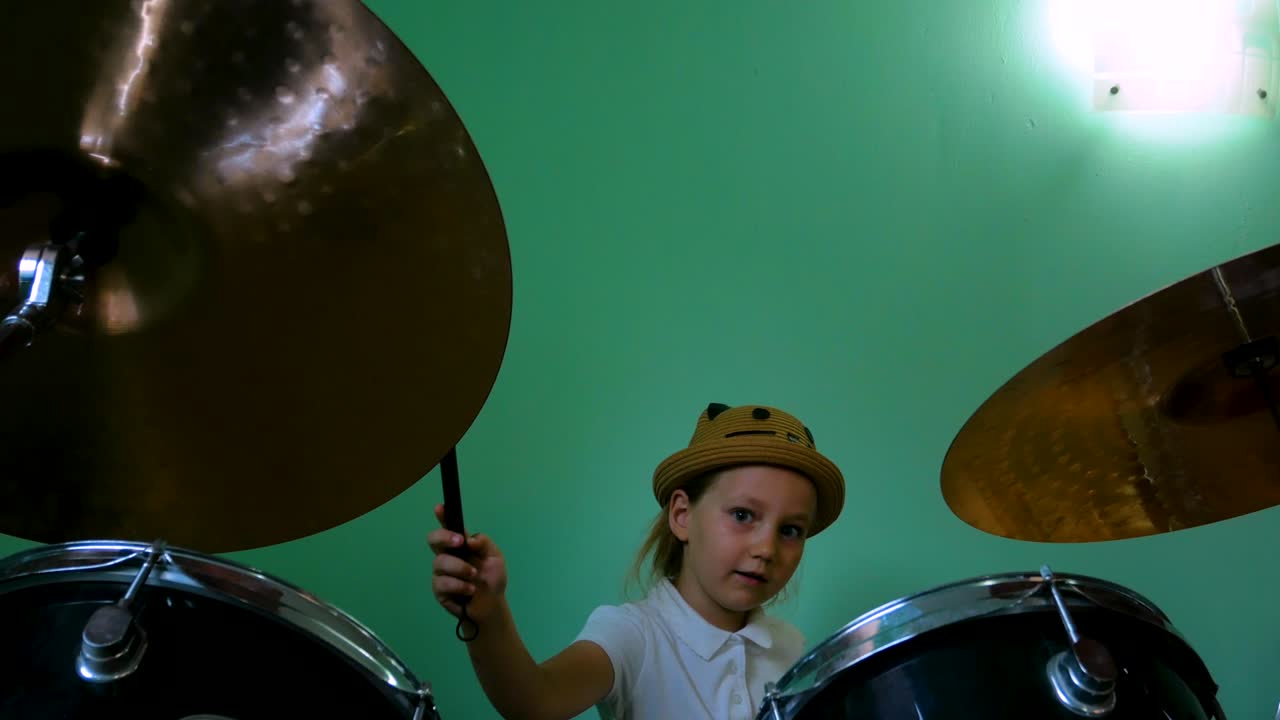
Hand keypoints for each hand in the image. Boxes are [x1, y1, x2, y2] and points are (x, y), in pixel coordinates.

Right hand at [427, 503, 507, 622]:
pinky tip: (470, 590)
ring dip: (459, 568)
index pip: (449, 527)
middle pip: (433, 539)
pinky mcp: (439, 590)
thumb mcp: (495, 557)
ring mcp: (441, 573)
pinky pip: (442, 583)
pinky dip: (459, 585)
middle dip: (444, 538)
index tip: (440, 508)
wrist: (492, 605)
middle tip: (460, 542)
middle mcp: (448, 555)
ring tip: (474, 576)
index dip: (442, 516)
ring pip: (440, 563)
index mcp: (460, 545)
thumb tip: (470, 540)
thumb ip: (484, 544)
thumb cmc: (492, 579)